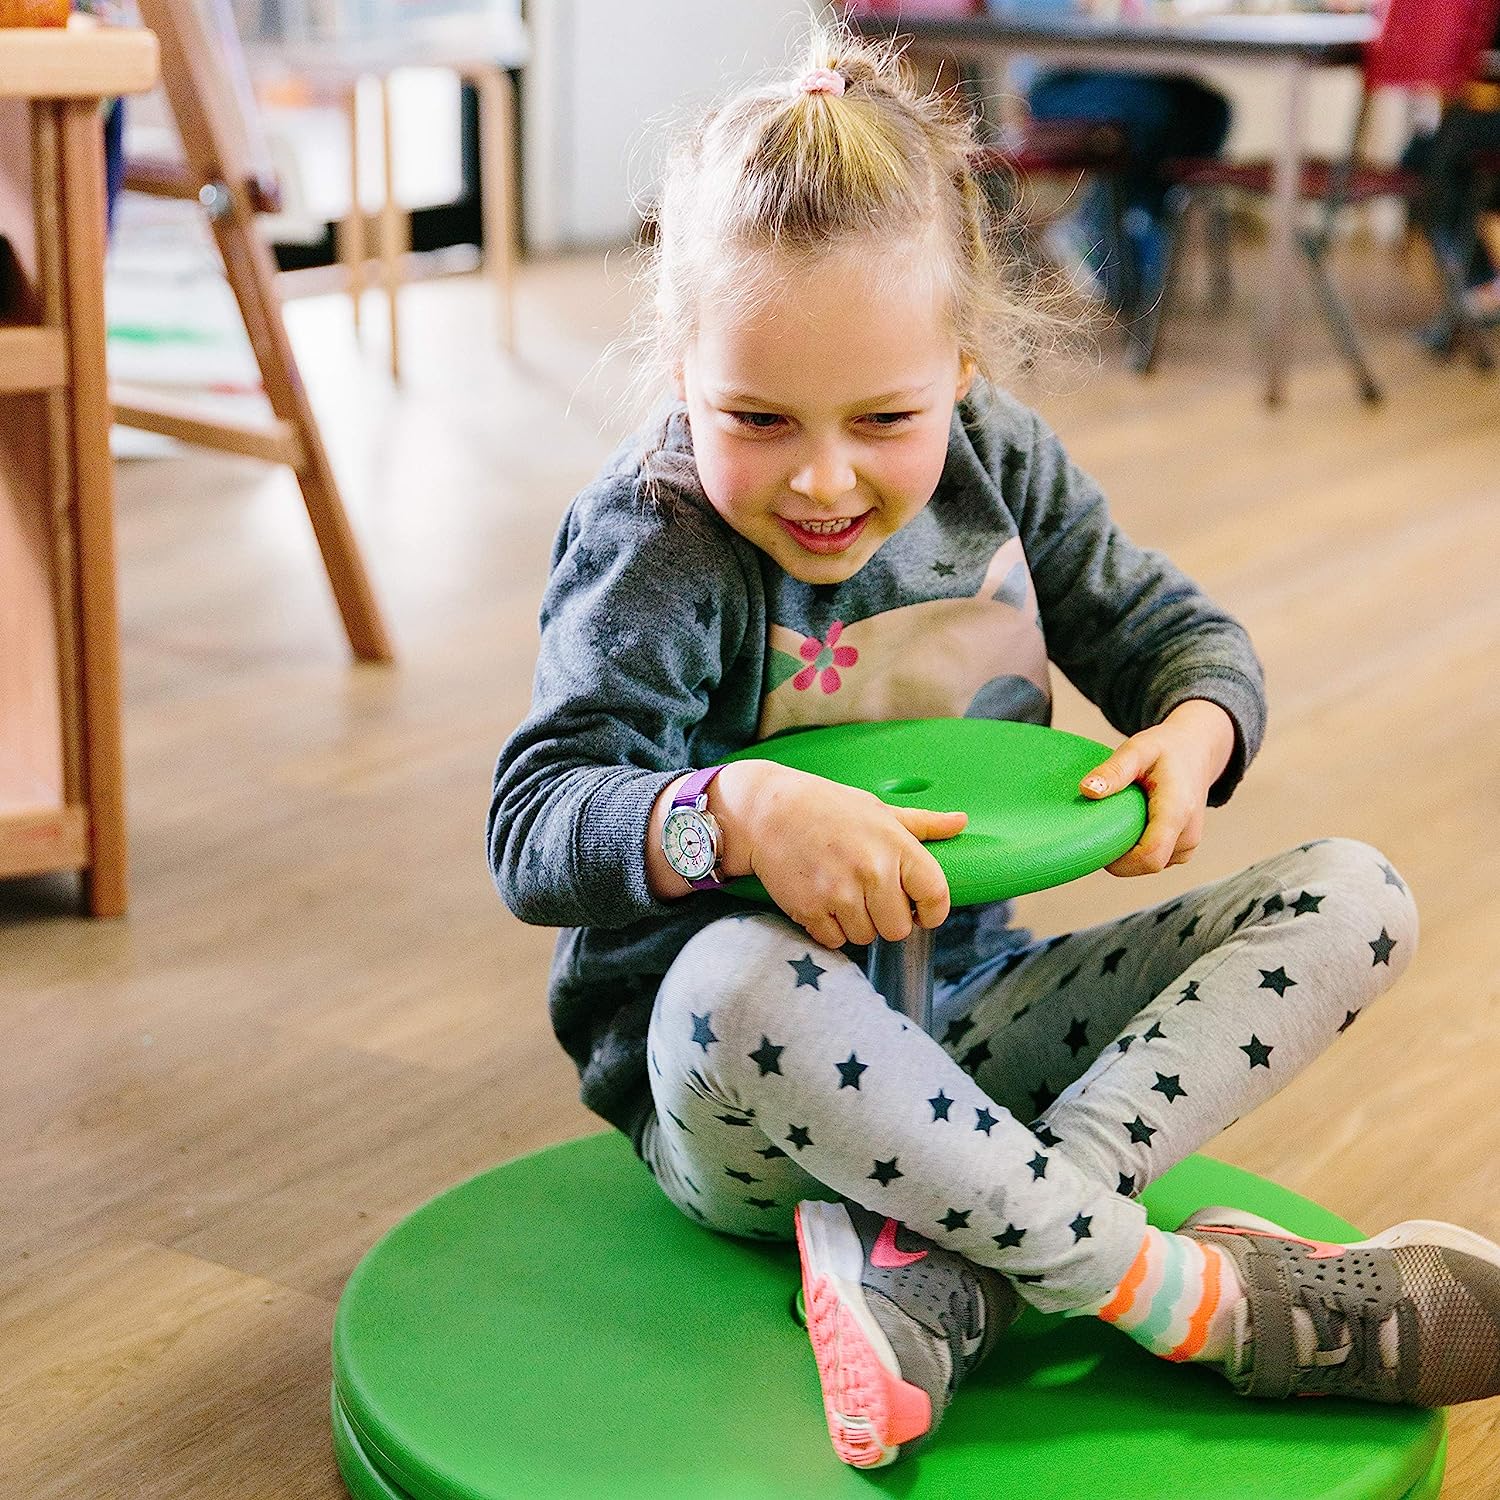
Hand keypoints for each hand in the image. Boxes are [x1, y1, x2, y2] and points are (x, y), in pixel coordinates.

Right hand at [725, 762, 966, 949]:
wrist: (767, 810)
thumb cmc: (827, 808)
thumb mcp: (878, 810)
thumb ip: (922, 824)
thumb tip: (961, 822)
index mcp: (896, 845)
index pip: (935, 896)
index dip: (931, 911)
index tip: (920, 910)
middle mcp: (872, 870)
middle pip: (898, 929)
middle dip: (887, 919)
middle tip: (870, 897)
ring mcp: (840, 892)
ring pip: (866, 938)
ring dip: (857, 924)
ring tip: (842, 894)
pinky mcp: (811, 909)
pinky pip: (834, 941)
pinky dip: (830, 929)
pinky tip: (822, 902)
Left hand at [1079, 700, 1235, 876]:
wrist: (1196, 751)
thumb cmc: (1165, 749)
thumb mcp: (1137, 749)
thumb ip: (1113, 771)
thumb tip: (1087, 790)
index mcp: (1178, 812)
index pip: (1149, 857)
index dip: (1118, 860)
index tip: (1095, 841)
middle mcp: (1188, 835)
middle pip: (1145, 866)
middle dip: (1117, 856)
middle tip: (1099, 826)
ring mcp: (1188, 847)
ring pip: (1148, 866)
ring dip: (1127, 853)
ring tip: (1118, 820)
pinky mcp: (1183, 851)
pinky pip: (1153, 862)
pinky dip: (1136, 851)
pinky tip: (1129, 826)